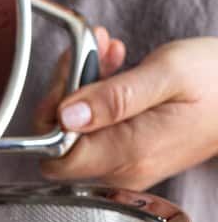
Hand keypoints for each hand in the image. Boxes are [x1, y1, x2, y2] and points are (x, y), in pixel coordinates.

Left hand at [37, 34, 217, 190]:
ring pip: (78, 135)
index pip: (56, 155)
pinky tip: (116, 68)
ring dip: (83, 88)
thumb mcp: (168, 74)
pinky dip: (99, 98)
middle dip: (66, 95)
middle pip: (62, 144)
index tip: (69, 76)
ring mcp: (127, 167)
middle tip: (88, 52)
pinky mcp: (132, 156)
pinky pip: (98, 132)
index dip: (51, 117)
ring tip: (106, 51)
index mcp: (129, 153)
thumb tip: (67, 117)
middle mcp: (123, 170)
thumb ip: (114, 98)